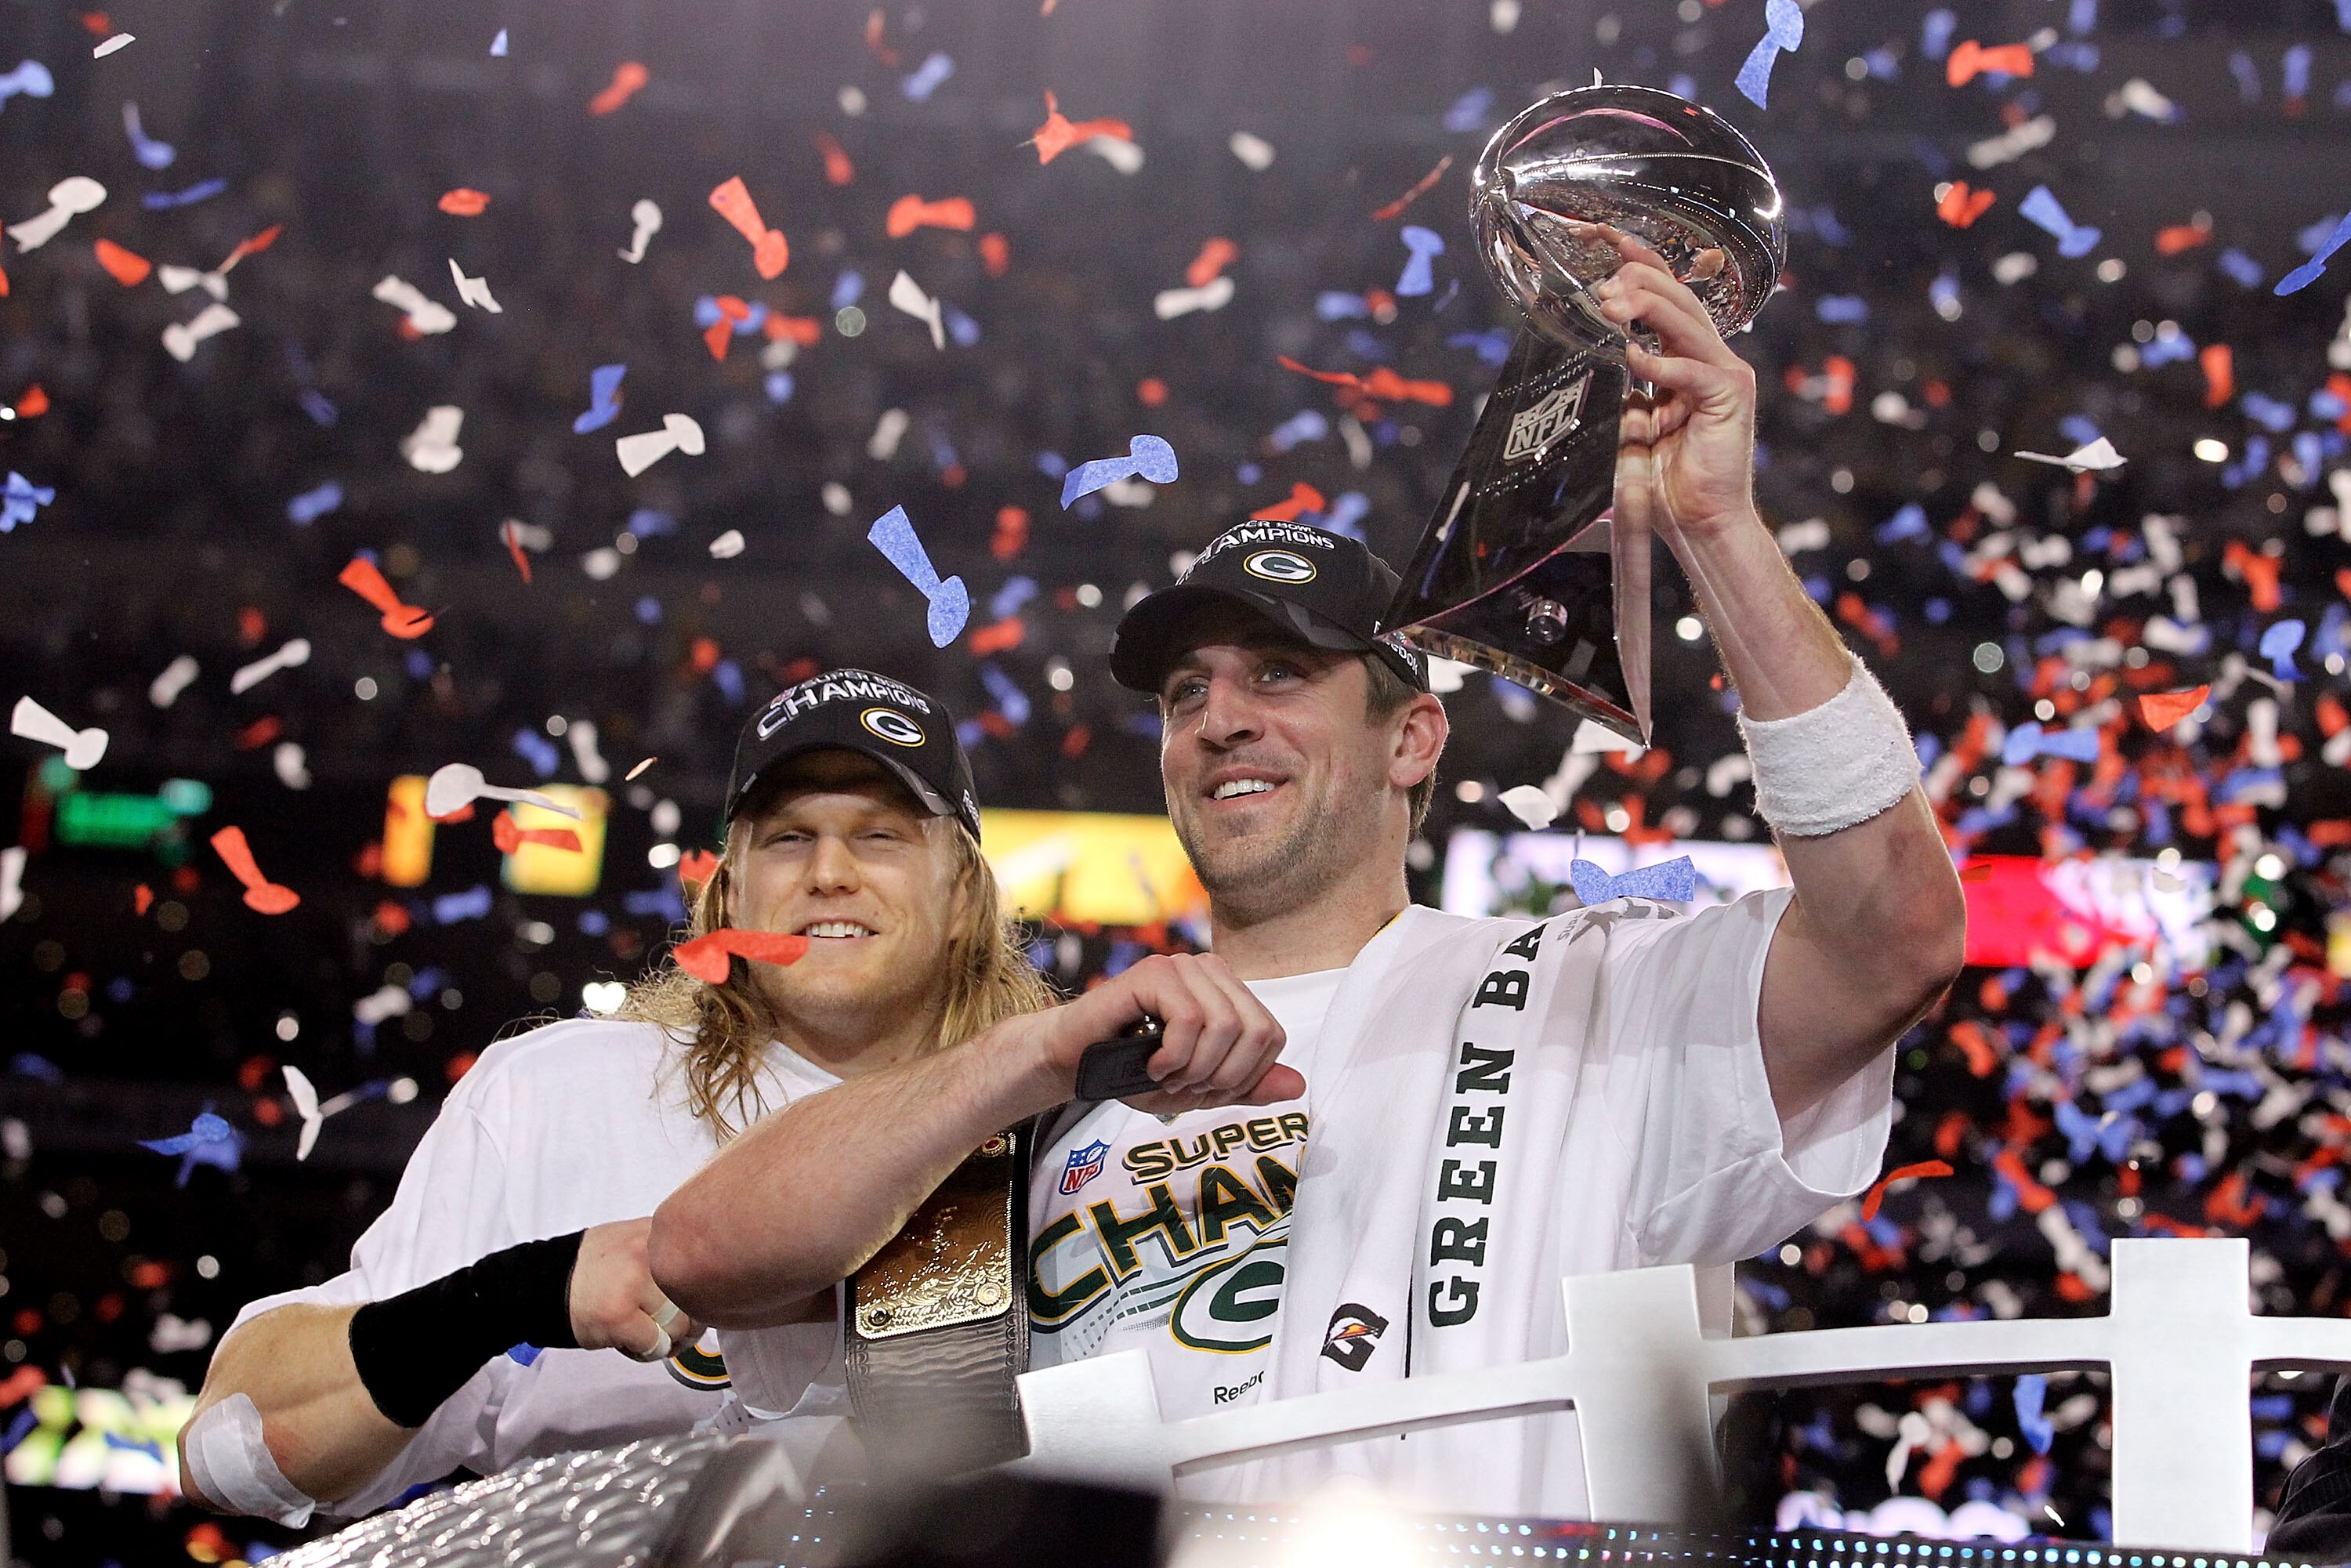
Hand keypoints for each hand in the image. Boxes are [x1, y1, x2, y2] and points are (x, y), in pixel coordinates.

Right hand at [570, 1218, 701, 1362]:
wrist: (542, 1284)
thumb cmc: (591, 1269)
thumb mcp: (632, 1241)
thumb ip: (665, 1253)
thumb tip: (705, 1282)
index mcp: (656, 1232)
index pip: (705, 1265)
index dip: (699, 1294)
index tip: (690, 1306)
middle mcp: (649, 1253)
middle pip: (695, 1299)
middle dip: (686, 1324)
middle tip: (669, 1332)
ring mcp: (635, 1284)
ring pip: (678, 1325)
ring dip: (665, 1340)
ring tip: (642, 1334)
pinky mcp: (620, 1316)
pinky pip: (655, 1344)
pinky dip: (645, 1352)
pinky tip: (627, 1342)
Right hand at [1021, 952, 1302, 1114]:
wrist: (1078, 1063)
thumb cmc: (1136, 1071)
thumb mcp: (1201, 1088)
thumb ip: (1247, 1086)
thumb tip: (1299, 1085)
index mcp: (1230, 993)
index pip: (1272, 1036)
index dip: (1244, 1076)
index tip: (1204, 1088)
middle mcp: (1212, 972)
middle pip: (1256, 1031)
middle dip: (1222, 1075)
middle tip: (1183, 1084)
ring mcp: (1184, 966)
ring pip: (1226, 1025)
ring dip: (1194, 1068)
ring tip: (1164, 1074)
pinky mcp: (1154, 971)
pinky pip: (1190, 1018)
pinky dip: (1173, 1055)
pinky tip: (1150, 1063)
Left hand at [1590, 229, 1761, 539]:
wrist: (1700, 523)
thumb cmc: (1666, 479)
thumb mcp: (1629, 424)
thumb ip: (1617, 388)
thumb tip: (1584, 356)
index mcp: (1684, 357)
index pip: (1663, 295)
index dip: (1637, 262)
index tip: (1602, 236)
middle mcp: (1708, 357)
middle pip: (1675, 298)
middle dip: (1636, 280)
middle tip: (1599, 282)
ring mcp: (1725, 374)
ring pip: (1685, 323)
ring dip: (1645, 309)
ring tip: (1609, 305)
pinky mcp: (1730, 397)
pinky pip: (1692, 371)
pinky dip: (1662, 364)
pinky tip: (1634, 358)